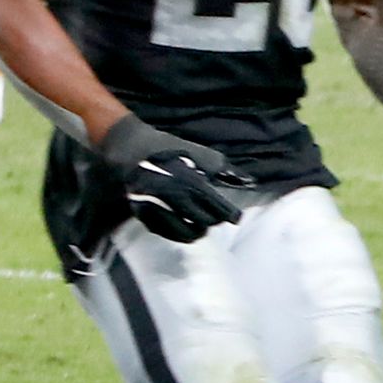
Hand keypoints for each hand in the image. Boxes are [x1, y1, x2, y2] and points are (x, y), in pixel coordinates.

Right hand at [101, 117, 245, 243]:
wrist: (133, 149)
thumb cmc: (172, 150)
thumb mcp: (203, 155)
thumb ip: (225, 169)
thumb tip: (248, 181)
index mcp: (190, 181)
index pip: (217, 207)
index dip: (229, 214)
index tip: (236, 218)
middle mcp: (173, 196)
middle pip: (203, 221)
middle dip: (213, 221)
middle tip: (216, 218)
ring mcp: (156, 206)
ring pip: (185, 232)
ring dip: (197, 231)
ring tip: (201, 227)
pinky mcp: (143, 213)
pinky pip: (166, 232)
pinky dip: (178, 233)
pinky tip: (184, 228)